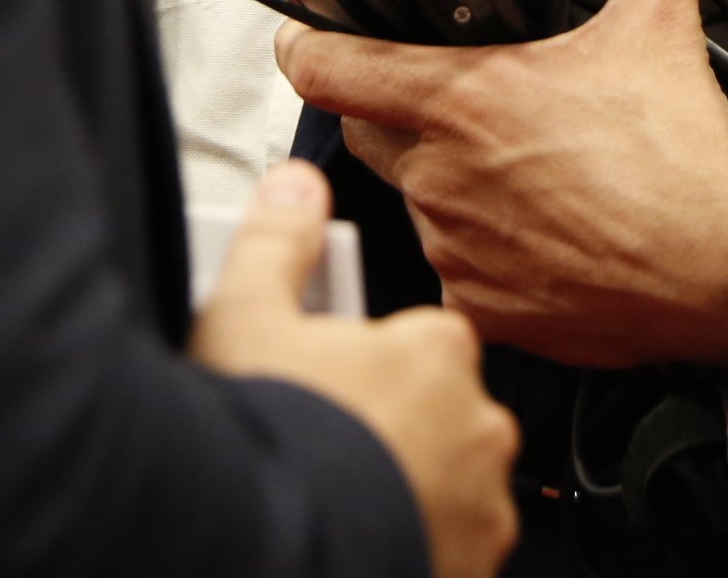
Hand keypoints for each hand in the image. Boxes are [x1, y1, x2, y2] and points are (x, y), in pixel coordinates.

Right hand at [193, 160, 519, 577]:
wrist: (279, 554)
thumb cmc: (271, 437)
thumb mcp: (245, 317)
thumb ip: (277, 243)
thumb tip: (295, 187)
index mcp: (437, 352)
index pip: (416, 339)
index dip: (359, 357)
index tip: (318, 376)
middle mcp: (479, 426)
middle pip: (432, 412)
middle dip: (384, 425)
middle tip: (316, 437)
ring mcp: (482, 507)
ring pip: (445, 484)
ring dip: (402, 488)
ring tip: (330, 491)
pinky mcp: (473, 568)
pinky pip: (450, 545)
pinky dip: (414, 541)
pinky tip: (356, 538)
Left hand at [276, 0, 727, 368]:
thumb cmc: (685, 163)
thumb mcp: (660, 23)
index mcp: (462, 101)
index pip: (326, 70)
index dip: (304, 48)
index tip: (306, 37)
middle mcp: (442, 178)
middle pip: (365, 132)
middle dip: (392, 112)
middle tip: (450, 99)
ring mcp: (456, 250)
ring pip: (415, 204)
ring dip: (446, 186)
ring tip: (520, 171)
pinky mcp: (483, 309)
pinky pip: (452, 275)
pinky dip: (482, 254)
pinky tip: (538, 232)